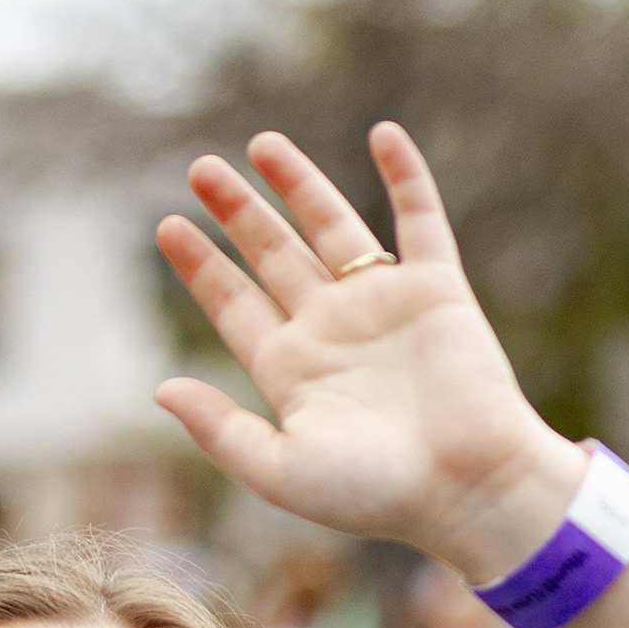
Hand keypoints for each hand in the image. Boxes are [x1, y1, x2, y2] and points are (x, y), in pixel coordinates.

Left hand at [153, 124, 587, 583]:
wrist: (468, 487)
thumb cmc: (376, 493)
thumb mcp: (280, 470)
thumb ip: (219, 431)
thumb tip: (160, 389)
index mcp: (290, 371)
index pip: (233, 304)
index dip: (201, 265)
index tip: (166, 225)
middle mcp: (331, 330)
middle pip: (273, 254)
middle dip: (237, 211)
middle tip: (200, 168)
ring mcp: (383, 305)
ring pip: (333, 227)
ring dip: (299, 183)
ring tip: (260, 143)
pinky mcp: (438, 290)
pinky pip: (420, 220)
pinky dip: (405, 176)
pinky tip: (382, 134)